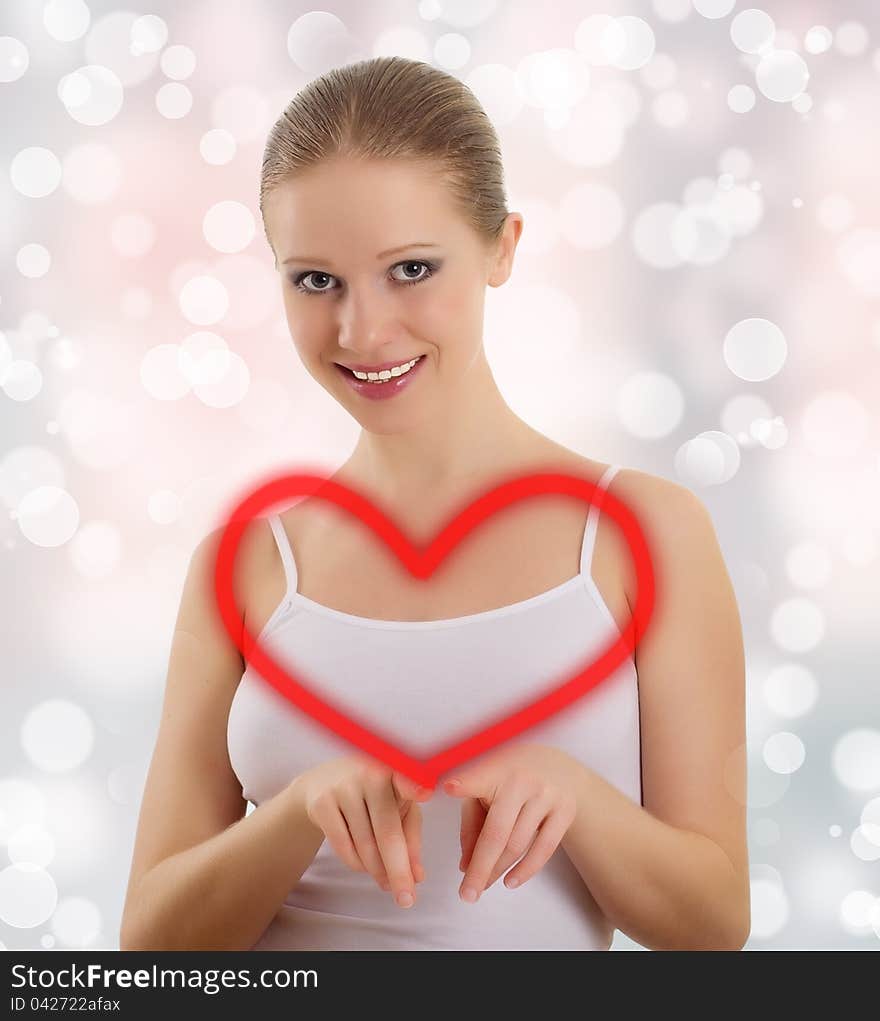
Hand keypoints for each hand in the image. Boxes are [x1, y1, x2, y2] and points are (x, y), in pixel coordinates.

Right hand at [292, 755, 433, 907]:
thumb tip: (417, 876)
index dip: (414, 786)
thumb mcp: (399, 807)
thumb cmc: (372, 796)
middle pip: (387, 832)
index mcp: (397, 770)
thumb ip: (411, 838)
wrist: (321, 783)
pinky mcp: (322, 802)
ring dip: (377, 871)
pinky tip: (363, 866)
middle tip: (407, 900)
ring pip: (365, 845)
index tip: (425, 792)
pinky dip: (356, 864)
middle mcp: (370, 773)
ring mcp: (343, 786)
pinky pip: (343, 846)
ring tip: (385, 881)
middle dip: (398, 872)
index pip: (406, 779)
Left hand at [442, 743, 578, 901]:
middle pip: (497, 832)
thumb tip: (465, 865)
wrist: (559, 766)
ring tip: (482, 885)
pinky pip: (545, 849)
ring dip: (498, 870)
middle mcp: (523, 780)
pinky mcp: (565, 810)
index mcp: (496, 768)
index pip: (478, 778)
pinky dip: (526, 870)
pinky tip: (510, 881)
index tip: (449, 787)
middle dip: (480, 868)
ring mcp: (547, 795)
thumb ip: (471, 821)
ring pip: (518, 845)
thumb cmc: (511, 777)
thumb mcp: (486, 787)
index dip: (465, 783)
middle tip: (466, 894)